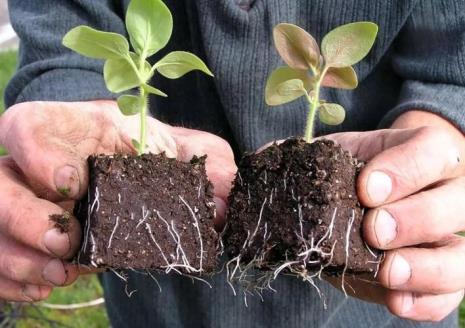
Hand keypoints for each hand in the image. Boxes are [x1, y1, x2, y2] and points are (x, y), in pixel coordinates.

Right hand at [0, 100, 235, 301]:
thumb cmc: (148, 150)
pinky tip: (43, 286)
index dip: (38, 156)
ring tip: (61, 275)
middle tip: (65, 246)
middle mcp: (33, 164)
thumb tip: (224, 207)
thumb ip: (204, 164)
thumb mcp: (177, 147)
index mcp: (67, 128)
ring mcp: (22, 201)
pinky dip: (13, 279)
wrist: (128, 166)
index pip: (27, 129)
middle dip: (24, 219)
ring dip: (19, 258)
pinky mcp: (22, 233)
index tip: (72, 184)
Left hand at [325, 112, 464, 321]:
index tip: (366, 188)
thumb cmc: (356, 170)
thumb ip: (305, 155)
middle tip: (374, 229)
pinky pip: (448, 296)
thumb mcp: (337, 154)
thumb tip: (264, 161)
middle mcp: (448, 193)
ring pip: (461, 257)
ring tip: (388, 271)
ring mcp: (449, 238)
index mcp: (425, 153)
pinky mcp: (439, 277)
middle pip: (457, 206)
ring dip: (426, 267)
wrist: (376, 198)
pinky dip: (425, 302)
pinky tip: (394, 300)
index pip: (432, 153)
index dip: (405, 169)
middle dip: (414, 219)